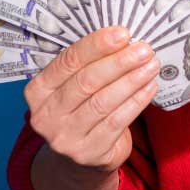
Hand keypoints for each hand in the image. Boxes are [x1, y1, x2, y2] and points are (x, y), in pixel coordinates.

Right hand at [25, 27, 159, 172]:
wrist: (80, 156)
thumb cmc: (80, 109)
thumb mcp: (73, 86)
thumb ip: (89, 64)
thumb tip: (122, 38)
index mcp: (38, 91)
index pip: (67, 62)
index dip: (96, 45)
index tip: (122, 33)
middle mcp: (46, 115)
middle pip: (86, 82)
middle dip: (119, 62)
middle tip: (143, 49)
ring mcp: (65, 137)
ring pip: (103, 101)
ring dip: (131, 80)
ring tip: (151, 65)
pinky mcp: (88, 152)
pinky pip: (117, 121)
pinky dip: (136, 101)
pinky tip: (149, 87)